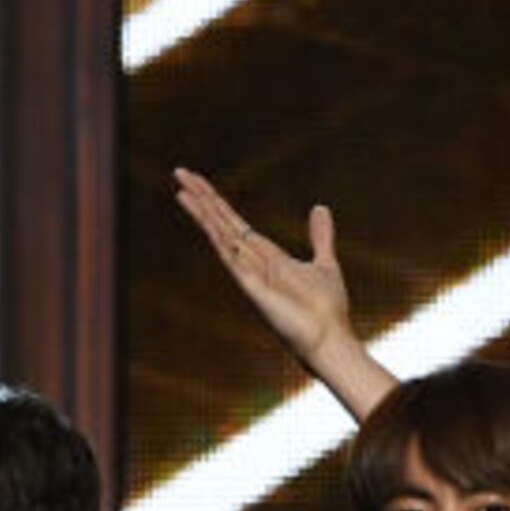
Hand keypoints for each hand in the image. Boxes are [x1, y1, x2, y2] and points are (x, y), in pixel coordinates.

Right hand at [173, 166, 392, 414]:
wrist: (330, 338)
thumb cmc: (327, 309)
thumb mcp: (324, 262)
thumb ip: (320, 237)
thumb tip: (320, 208)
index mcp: (265, 256)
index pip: (234, 222)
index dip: (216, 201)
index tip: (197, 181)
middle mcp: (252, 263)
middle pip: (221, 223)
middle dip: (202, 197)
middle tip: (179, 171)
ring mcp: (249, 275)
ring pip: (220, 235)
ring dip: (202, 211)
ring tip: (181, 188)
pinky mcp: (252, 287)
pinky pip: (231, 257)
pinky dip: (218, 238)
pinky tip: (206, 220)